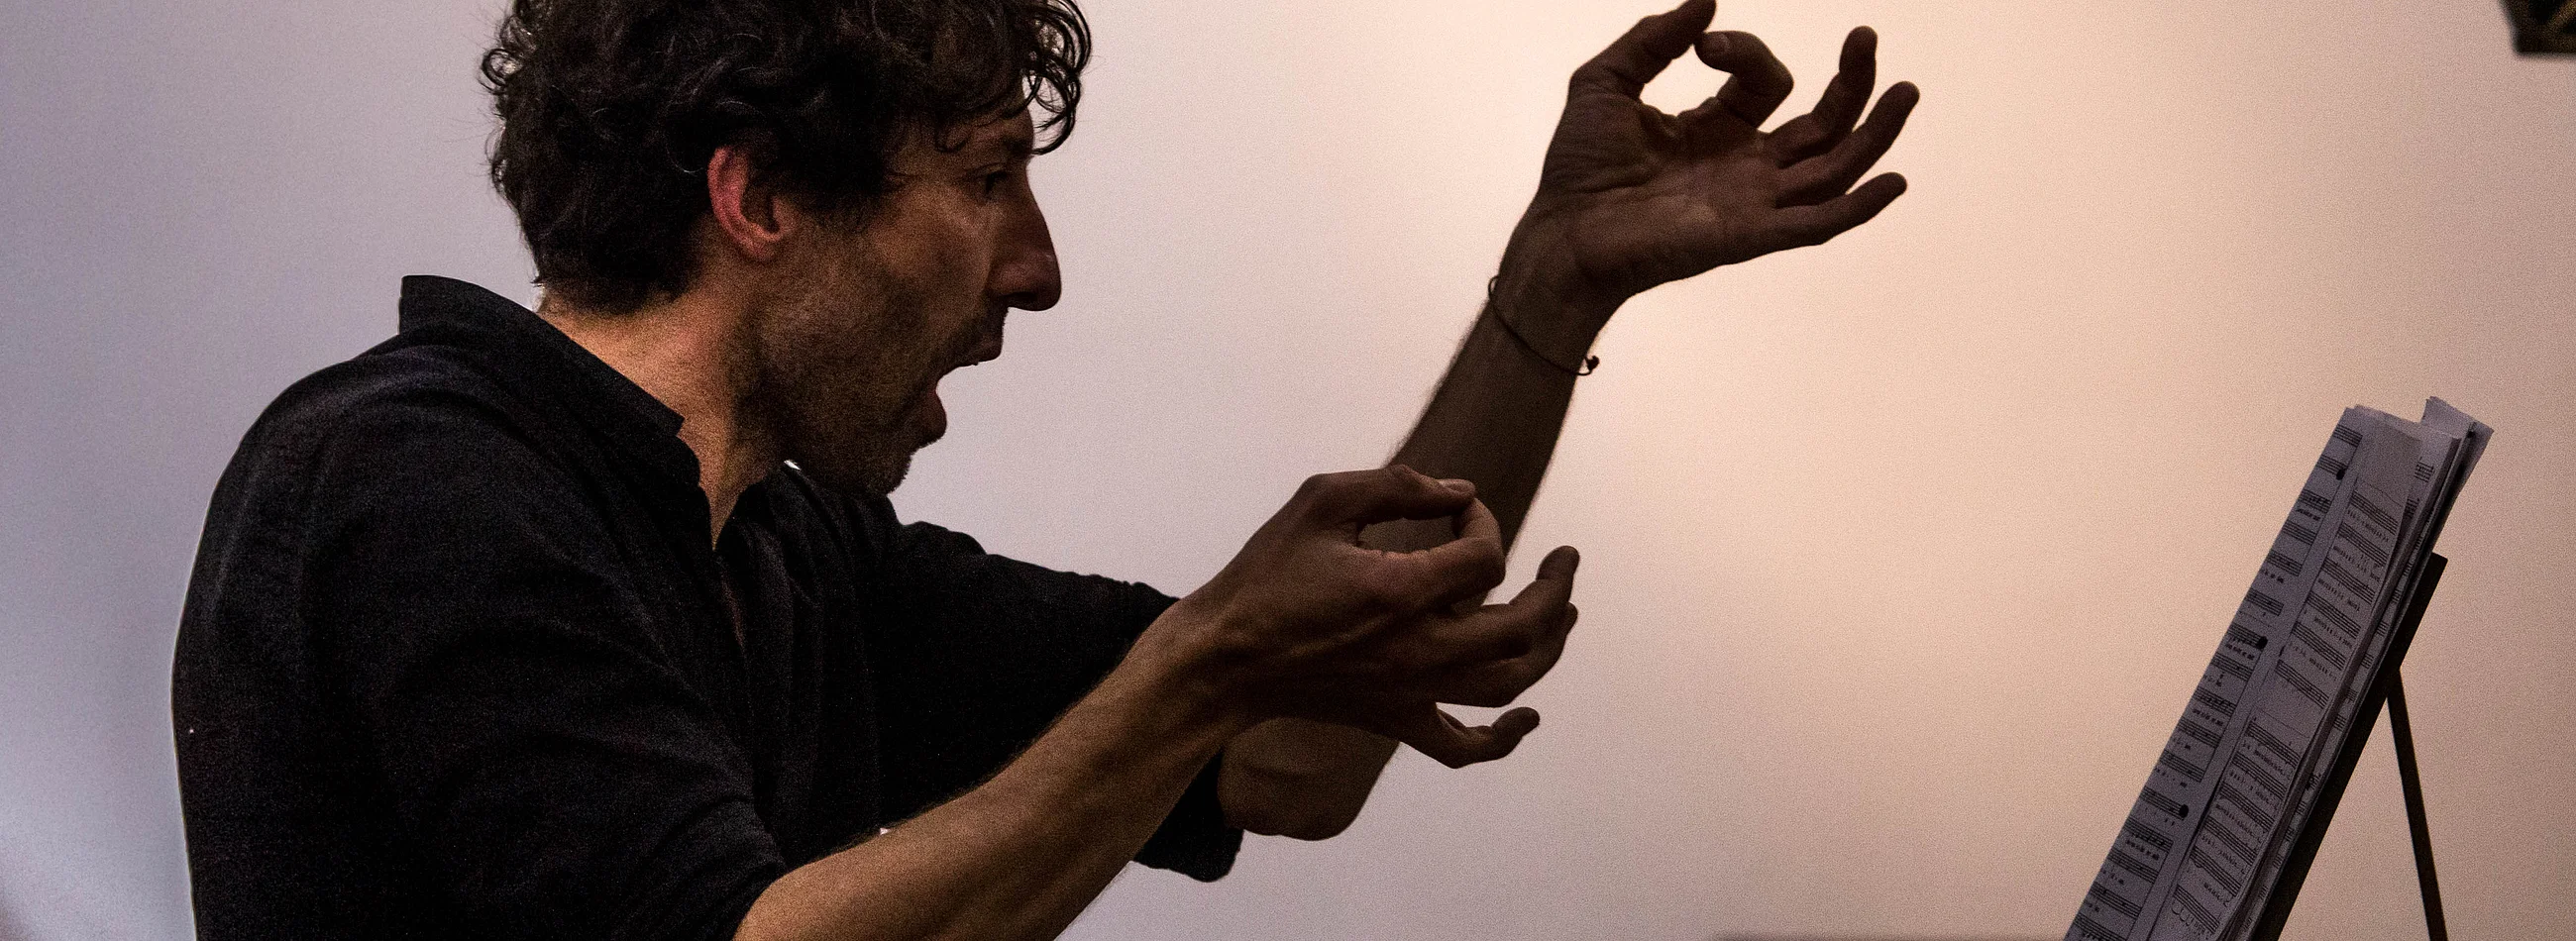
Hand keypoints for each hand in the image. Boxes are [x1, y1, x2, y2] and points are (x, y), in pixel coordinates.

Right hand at [1156, 466, 1580, 767]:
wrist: (1224, 659)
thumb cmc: (1265, 575)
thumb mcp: (1322, 501)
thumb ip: (1397, 485)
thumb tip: (1459, 491)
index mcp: (1402, 591)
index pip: (1486, 555)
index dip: (1484, 521)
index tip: (1457, 508)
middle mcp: (1420, 648)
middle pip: (1524, 625)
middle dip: (1555, 589)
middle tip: (1565, 560)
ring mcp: (1412, 692)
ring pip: (1509, 681)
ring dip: (1550, 649)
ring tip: (1565, 617)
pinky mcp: (1396, 721)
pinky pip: (1462, 745)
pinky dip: (1502, 737)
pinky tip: (1526, 718)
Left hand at [1506, 0, 1918, 314]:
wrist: (1562, 231)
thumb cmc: (1578, 168)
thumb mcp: (1605, 82)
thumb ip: (1652, 39)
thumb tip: (1705, 5)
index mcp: (1717, 131)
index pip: (1765, 82)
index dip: (1746, 52)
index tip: (1703, 44)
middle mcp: (1744, 167)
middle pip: (1823, 125)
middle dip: (1852, 83)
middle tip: (1866, 37)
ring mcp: (1752, 203)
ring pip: (1834, 169)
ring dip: (1875, 133)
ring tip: (1906, 91)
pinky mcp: (1749, 236)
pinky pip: (1817, 224)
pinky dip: (1858, 207)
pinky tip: (1894, 182)